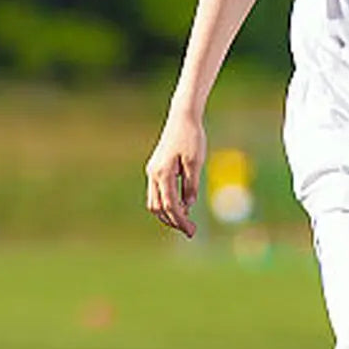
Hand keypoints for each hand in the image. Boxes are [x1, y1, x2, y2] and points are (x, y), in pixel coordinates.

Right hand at [145, 111, 205, 237]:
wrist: (182, 117)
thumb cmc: (191, 137)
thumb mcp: (196, 162)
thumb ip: (191, 186)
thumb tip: (188, 206)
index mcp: (163, 173)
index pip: (170, 205)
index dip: (180, 221)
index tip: (192, 231)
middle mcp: (154, 174)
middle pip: (158, 208)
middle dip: (173, 221)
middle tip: (191, 230)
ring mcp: (152, 171)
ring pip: (155, 202)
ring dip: (168, 214)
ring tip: (186, 221)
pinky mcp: (156, 169)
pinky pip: (157, 193)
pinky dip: (167, 203)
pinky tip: (181, 206)